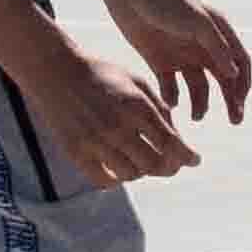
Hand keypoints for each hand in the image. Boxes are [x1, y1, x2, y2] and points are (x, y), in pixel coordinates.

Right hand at [26, 31, 199, 185]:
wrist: (56, 71)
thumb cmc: (102, 74)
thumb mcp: (136, 82)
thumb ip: (158, 108)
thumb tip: (175, 137)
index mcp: (136, 106)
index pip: (169, 142)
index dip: (187, 156)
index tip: (195, 161)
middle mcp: (117, 126)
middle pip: (153, 164)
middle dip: (170, 168)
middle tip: (173, 166)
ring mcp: (95, 142)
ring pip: (131, 174)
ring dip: (144, 172)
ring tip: (146, 164)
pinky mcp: (75, 152)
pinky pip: (103, 180)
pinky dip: (117, 180)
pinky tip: (122, 172)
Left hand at [97, 0, 250, 128]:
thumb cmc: (167, 2)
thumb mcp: (196, 23)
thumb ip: (216, 47)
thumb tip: (234, 74)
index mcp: (218, 33)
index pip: (239, 63)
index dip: (243, 85)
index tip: (239, 105)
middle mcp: (204, 46)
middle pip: (223, 79)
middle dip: (230, 100)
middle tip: (235, 122)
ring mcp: (182, 55)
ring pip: (198, 87)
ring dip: (201, 103)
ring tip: (194, 117)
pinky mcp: (160, 61)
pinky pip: (171, 87)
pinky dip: (173, 98)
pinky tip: (170, 104)